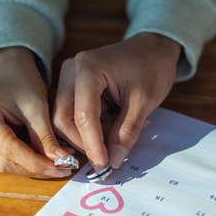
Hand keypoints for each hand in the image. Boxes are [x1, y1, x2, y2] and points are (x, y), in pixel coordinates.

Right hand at [0, 47, 70, 177]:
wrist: (9, 69)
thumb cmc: (23, 81)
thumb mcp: (38, 106)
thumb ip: (46, 136)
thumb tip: (61, 162)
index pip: (9, 149)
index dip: (36, 163)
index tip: (62, 169)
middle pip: (4, 161)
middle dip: (36, 168)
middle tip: (63, 169)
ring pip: (3, 163)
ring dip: (32, 167)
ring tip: (58, 164)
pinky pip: (2, 158)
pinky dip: (25, 161)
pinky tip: (45, 158)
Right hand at [53, 33, 180, 170]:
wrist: (153, 49)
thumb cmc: (152, 68)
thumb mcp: (143, 103)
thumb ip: (126, 133)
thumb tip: (112, 162)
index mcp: (88, 69)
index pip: (82, 115)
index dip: (92, 145)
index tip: (103, 166)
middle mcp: (71, 71)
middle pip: (63, 119)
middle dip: (84, 143)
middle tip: (108, 158)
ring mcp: (69, 78)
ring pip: (64, 120)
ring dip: (87, 136)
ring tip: (116, 134)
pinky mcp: (73, 87)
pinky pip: (72, 115)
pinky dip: (90, 128)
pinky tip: (111, 125)